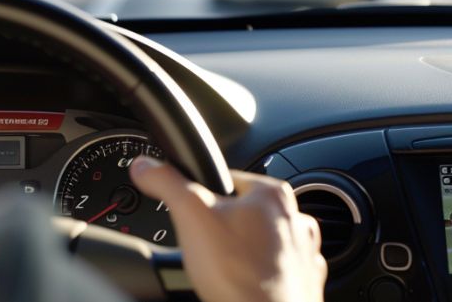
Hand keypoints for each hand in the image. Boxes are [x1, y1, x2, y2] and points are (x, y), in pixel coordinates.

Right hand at [129, 156, 325, 301]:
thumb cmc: (238, 275)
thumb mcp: (190, 215)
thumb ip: (167, 183)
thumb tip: (146, 167)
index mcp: (271, 194)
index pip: (229, 178)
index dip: (204, 197)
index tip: (195, 216)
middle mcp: (295, 219)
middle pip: (246, 212)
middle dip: (225, 227)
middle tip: (209, 247)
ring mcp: (303, 253)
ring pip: (264, 242)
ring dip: (245, 252)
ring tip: (226, 268)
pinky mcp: (304, 282)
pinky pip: (277, 271)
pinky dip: (262, 276)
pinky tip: (243, 284)